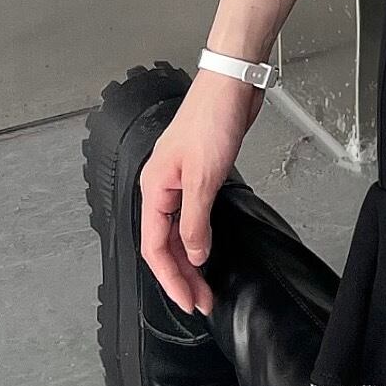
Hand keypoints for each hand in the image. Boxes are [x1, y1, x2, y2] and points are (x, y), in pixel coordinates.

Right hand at [136, 77, 256, 315]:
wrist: (231, 84)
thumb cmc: (212, 119)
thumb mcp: (204, 177)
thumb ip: (196, 220)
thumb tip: (195, 255)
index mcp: (154, 188)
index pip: (156, 247)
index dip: (171, 279)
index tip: (188, 301)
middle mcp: (161, 187)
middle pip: (165, 243)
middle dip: (181, 275)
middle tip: (201, 301)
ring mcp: (179, 180)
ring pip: (178, 231)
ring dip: (190, 259)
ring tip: (204, 284)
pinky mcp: (198, 173)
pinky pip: (191, 215)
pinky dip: (198, 236)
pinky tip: (207, 247)